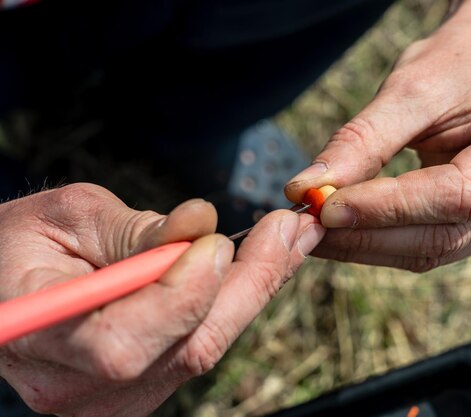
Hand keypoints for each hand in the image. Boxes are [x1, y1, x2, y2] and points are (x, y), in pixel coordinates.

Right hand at [0, 183, 323, 415]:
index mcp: (39, 335)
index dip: (181, 294)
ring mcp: (112, 396)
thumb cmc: (27, 243)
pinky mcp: (141, 386)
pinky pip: (200, 346)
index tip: (219, 241)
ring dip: (254, 291)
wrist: (10, 279)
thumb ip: (137, 229)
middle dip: (248, 286)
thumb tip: (203, 222)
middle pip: (185, 350)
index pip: (122, 341)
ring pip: (203, 349)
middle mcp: (75, 385)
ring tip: (289, 240)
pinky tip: (262, 265)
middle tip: (289, 231)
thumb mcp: (72, 217)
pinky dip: (236, 304)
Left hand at [285, 4, 470, 271]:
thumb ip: (362, 140)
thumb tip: (307, 190)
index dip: (387, 208)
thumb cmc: (458, 66)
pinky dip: (384, 242)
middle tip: (307, 228)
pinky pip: (434, 247)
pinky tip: (346, 231)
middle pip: (446, 236)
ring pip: (436, 250)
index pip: (459, 195)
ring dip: (369, 246)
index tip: (325, 207)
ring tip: (317, 232)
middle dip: (368, 236)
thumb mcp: (411, 88)